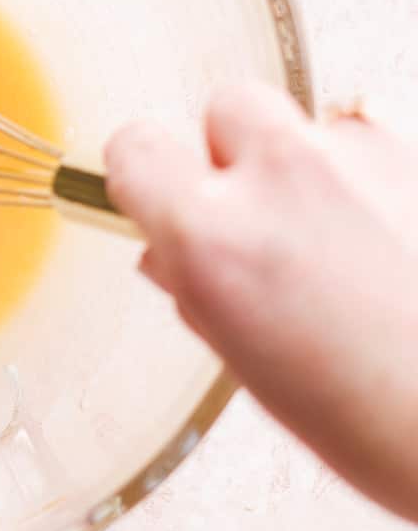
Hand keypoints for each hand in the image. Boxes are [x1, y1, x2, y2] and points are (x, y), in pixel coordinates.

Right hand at [106, 84, 417, 520]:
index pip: (136, 149)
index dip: (145, 174)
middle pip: (229, 106)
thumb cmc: (380, 425)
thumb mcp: (253, 368)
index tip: (155, 194)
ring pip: (311, 125)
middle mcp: (283, 177)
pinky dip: (375, 184)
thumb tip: (176, 255)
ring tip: (342, 244)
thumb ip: (201, 291)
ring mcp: (365, 156)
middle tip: (259, 220)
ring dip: (312, 167)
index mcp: (214, 238)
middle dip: (235, 153)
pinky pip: (378, 146)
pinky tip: (392, 248)